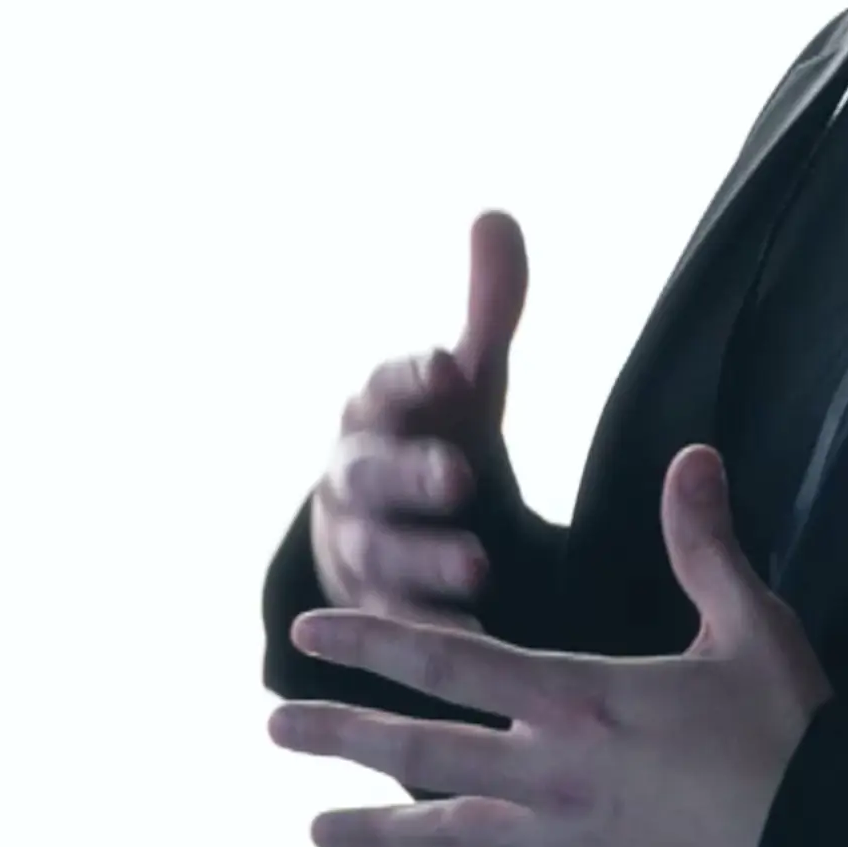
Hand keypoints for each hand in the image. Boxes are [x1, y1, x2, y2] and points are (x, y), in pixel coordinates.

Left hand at [270, 445, 831, 846]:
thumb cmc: (791, 735)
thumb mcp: (751, 626)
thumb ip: (705, 544)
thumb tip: (694, 459)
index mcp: (581, 698)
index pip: (453, 661)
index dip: (374, 642)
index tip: (309, 629)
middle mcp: (555, 772)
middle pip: (426, 751)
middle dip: (344, 736)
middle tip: (273, 728)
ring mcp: (568, 842)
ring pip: (452, 836)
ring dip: (380, 835)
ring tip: (314, 836)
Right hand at [309, 211, 528, 628]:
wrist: (383, 533)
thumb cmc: (432, 439)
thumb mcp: (464, 384)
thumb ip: (487, 309)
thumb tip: (495, 213)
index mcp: (374, 412)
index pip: (383, 387)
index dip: (412, 378)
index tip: (452, 366)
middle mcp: (352, 477)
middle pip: (372, 473)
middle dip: (411, 475)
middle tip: (461, 477)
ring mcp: (358, 546)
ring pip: (381, 553)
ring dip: (425, 561)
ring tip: (478, 566)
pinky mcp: (376, 609)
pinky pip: (396, 623)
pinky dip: (427, 629)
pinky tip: (472, 633)